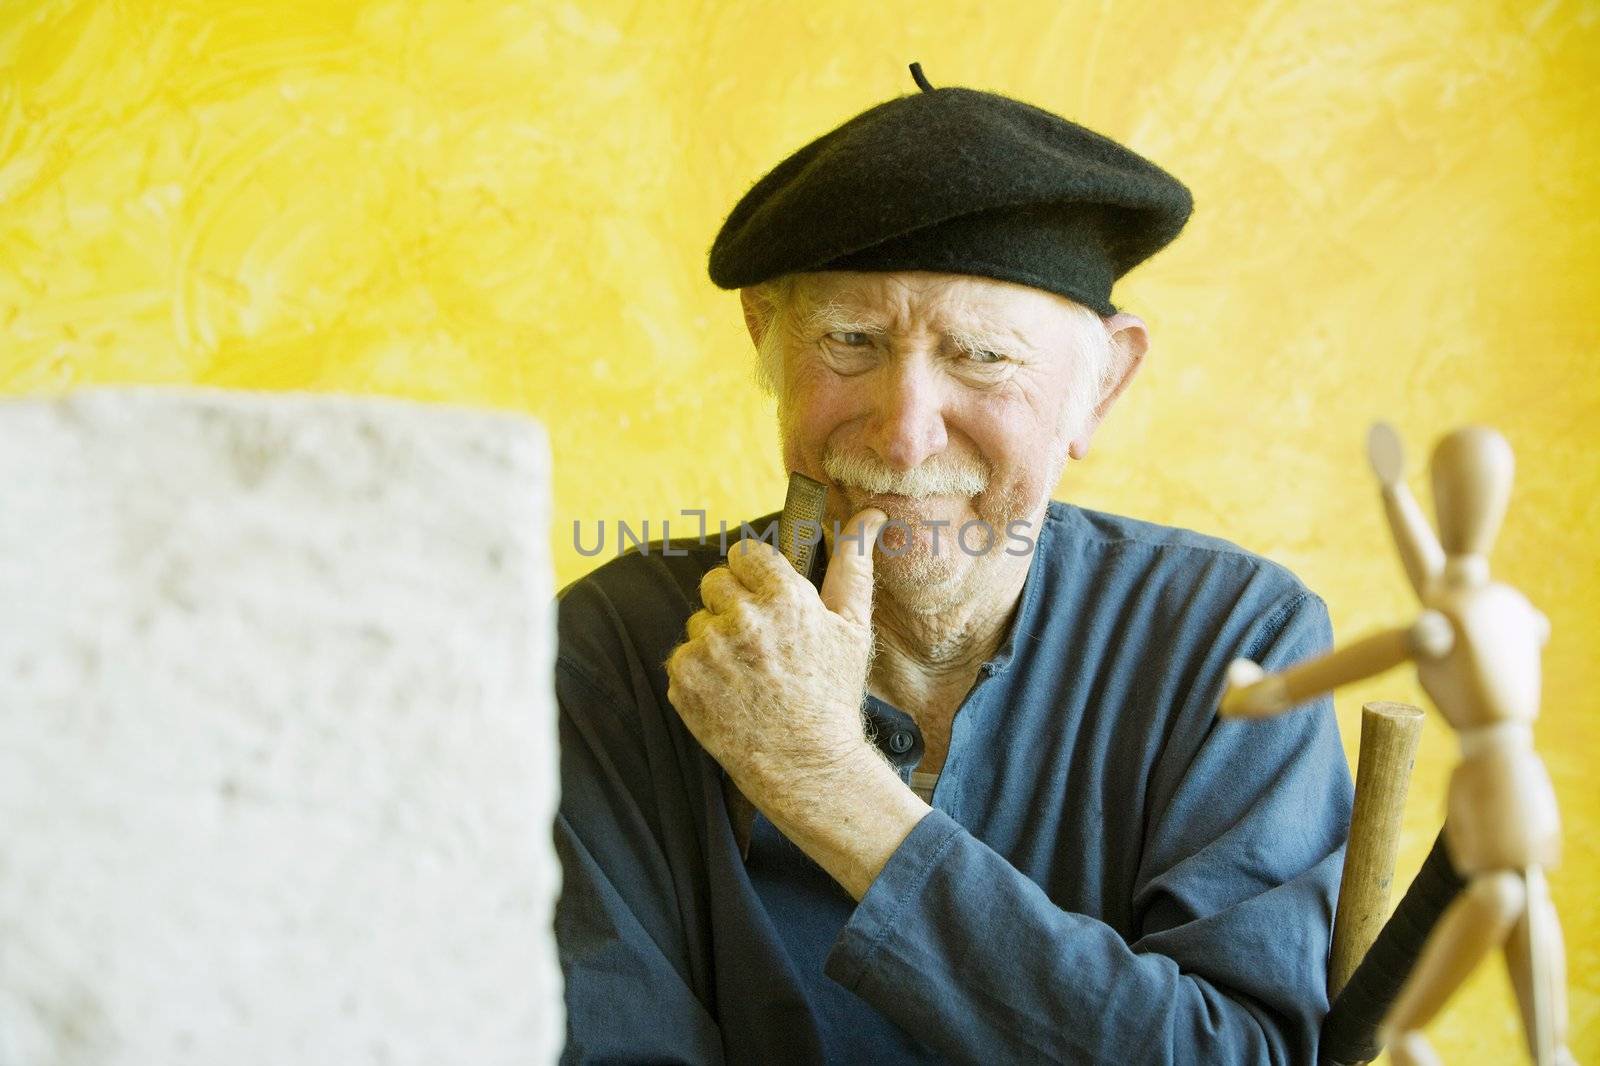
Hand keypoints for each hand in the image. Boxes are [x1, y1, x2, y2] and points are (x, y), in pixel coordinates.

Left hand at [665, 508, 888, 805]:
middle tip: (758, 642)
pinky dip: (699, 673)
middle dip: (732, 604)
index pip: (746, 554)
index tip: (764, 597)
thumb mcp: (854, 627)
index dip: (755, 575)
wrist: (807, 765)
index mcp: (785, 597)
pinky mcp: (683, 680)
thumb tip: (871, 515)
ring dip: (716, 641)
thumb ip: (854, 564)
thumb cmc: (834, 694)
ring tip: (748, 674)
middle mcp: (742, 618)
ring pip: (698, 623)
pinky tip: (729, 693)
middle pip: (715, 582)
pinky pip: (682, 657)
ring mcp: (708, 650)